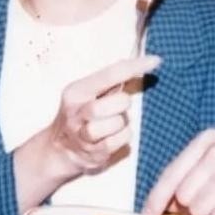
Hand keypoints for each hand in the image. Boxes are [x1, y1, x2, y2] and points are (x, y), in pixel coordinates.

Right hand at [22, 55, 160, 184]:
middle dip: (123, 103)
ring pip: (118, 123)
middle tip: (116, 107)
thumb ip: (108, 82)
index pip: (110, 74)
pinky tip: (112, 136)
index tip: (155, 60)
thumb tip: (139, 63)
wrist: (59, 150)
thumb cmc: (80, 116)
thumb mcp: (86, 95)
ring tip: (112, 123)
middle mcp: (77, 112)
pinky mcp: (94, 153)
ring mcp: (83, 135)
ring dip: (121, 123)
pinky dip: (122, 137)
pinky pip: (120, 140)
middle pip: (118, 102)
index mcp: (76, 92)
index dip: (135, 66)